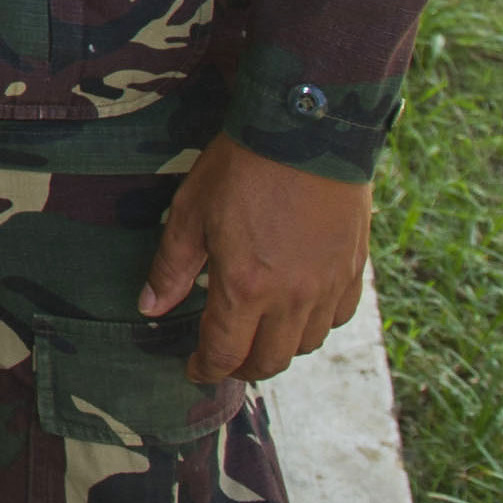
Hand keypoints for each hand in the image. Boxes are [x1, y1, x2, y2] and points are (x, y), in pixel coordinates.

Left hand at [140, 137, 372, 382]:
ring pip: (306, 345)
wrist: (306, 133)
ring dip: (279, 347)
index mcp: (245, 287)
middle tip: (224, 356)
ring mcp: (328, 287)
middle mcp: (292, 298)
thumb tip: (149, 309)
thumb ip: (172, 267)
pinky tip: (298, 308)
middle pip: (269, 360)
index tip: (193, 370)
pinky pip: (337, 318)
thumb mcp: (191, 212)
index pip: (224, 352)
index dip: (205, 368)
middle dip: (241, 366)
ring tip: (258, 332)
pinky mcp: (353, 271)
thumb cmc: (240, 168)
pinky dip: (315, 324)